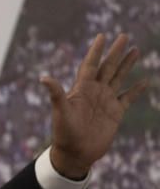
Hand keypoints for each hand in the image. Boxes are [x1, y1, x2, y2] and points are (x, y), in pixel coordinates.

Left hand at [40, 33, 147, 178]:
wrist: (75, 153)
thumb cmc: (64, 133)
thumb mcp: (60, 112)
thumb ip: (56, 95)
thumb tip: (43, 78)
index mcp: (81, 89)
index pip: (90, 65)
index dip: (96, 51)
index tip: (102, 36)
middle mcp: (94, 92)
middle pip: (107, 67)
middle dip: (115, 52)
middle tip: (123, 36)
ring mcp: (105, 101)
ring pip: (118, 78)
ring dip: (126, 65)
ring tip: (135, 50)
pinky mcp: (115, 113)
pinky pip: (128, 98)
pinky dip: (136, 90)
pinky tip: (144, 81)